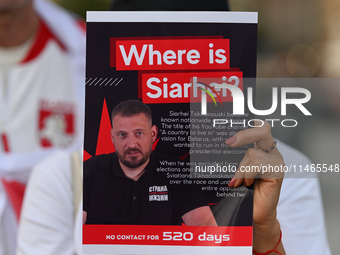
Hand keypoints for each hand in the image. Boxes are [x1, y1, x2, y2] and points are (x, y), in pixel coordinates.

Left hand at [225, 121, 284, 253]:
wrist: (255, 215)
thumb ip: (234, 158)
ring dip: (241, 169)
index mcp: (262, 149)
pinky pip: (258, 164)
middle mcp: (271, 153)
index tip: (230, 134)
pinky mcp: (278, 172)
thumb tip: (223, 145)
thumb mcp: (236, 171)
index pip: (258, 127)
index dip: (247, 125)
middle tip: (229, 143)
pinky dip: (247, 174)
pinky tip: (247, 183)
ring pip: (253, 153)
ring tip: (239, 182)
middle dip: (245, 134)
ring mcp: (276, 161)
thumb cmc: (244, 193)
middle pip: (263, 129)